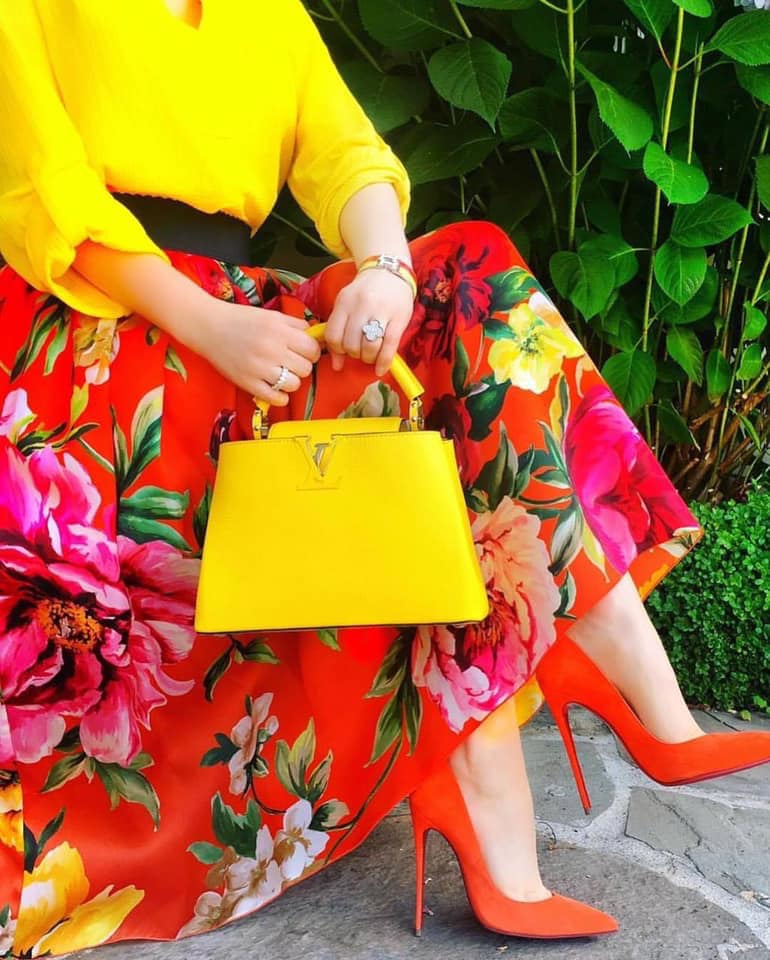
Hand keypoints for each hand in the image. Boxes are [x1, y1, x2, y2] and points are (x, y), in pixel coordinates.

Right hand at [193, 298, 321, 405]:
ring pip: (294, 384)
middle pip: (306, 368)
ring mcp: (259, 368)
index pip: (312, 349)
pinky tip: (274, 387)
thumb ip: (296, 325)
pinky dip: (280, 396)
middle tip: (290, 363)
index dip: (311, 352)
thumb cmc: (241, 320)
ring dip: (291, 381)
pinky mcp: (248, 383)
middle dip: (301, 366)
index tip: (304, 352)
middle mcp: (271, 349)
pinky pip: (276, 398)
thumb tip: (315, 336)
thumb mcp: (271, 316)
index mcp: (279, 331)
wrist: (209, 327)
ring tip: (281, 374)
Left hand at [324, 268, 414, 376]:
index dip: (336, 350)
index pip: (333, 335)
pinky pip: (389, 346)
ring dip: (368, 358)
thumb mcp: (346, 305)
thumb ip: (338, 331)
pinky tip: (381, 368)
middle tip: (360, 351)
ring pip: (370, 346)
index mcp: (344, 302)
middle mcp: (361, 306)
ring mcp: (381, 311)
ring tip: (370, 355)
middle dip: (354, 354)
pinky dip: (384, 362)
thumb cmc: (365, 293)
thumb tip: (336, 365)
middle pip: (351, 344)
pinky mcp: (398, 319)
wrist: (389, 272)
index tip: (343, 352)